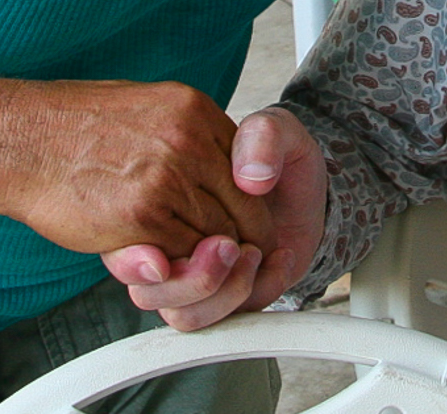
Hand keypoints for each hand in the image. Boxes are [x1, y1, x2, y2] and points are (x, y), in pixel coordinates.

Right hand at [0, 81, 276, 262]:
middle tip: (225, 256)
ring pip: (218, 238)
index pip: (249, 170)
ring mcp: (167, 178)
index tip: (237, 223)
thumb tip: (223, 173)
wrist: (19, 140)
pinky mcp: (143, 217)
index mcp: (194, 110)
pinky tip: (156, 258)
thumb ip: (188, 139)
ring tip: (185, 258)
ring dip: (206, 257)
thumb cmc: (73, 129)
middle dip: (238, 238)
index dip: (245, 204)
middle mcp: (188, 140)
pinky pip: (184, 256)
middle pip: (245, 208)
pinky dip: (176, 266)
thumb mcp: (147, 111)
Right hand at [103, 107, 327, 330]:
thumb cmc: (279, 155)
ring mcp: (187, 269)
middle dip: (197, 276)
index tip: (184, 252)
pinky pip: (210, 319)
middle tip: (232, 247)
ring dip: (219, 291)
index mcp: (161, 192)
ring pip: (178, 313)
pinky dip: (247, 296)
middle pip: (151, 285)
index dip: (154, 252)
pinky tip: (278, 259)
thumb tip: (251, 178)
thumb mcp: (274, 128)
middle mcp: (165, 236)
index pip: (139, 232)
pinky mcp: (216, 294)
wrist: (307, 185)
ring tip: (253, 253)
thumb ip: (262, 137)